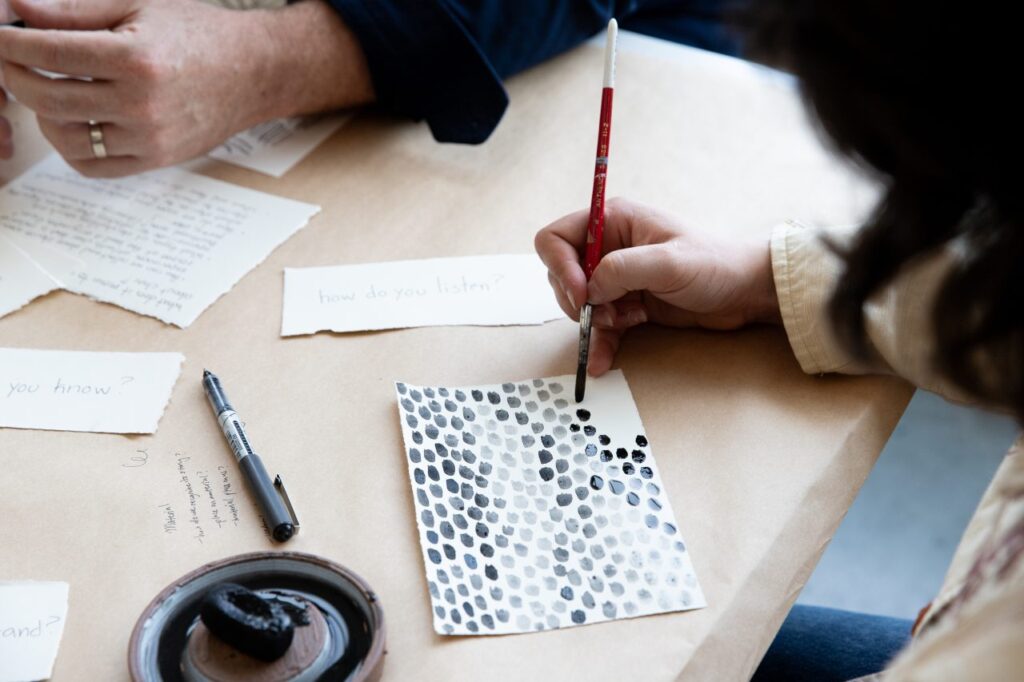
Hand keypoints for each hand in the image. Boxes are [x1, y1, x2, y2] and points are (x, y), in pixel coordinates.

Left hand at [0, 0, 372, 177]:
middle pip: (48, 96)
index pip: (49, 52)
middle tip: (11, 61)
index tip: (0, 37)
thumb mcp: (137, 8)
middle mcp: (142, 104)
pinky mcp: (155, 158)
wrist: (253, 73)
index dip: (11, 43)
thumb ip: (74, 10)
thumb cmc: (199, 36)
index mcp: (136, 59)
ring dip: (42, 112)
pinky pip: (93, 164)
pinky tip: (72, 119)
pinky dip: (70, 145)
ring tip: (45, 89)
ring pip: (65, 135)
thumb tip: (17, 7)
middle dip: (16, 75)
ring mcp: (149, 137)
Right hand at [535, 198, 780, 375]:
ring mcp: (618, 278)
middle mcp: (609, 247)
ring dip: (592, 321)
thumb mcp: (669, 262)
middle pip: (563, 274)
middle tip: (605, 312)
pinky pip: (600, 326)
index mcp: (613, 221)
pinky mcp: (628, 304)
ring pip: (579, 303)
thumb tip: (589, 288)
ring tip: (622, 324)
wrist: (746, 292)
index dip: (560, 267)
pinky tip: (600, 361)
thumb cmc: (715, 264)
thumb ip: (623, 269)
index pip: (557, 238)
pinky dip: (598, 343)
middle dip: (578, 298)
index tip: (581, 292)